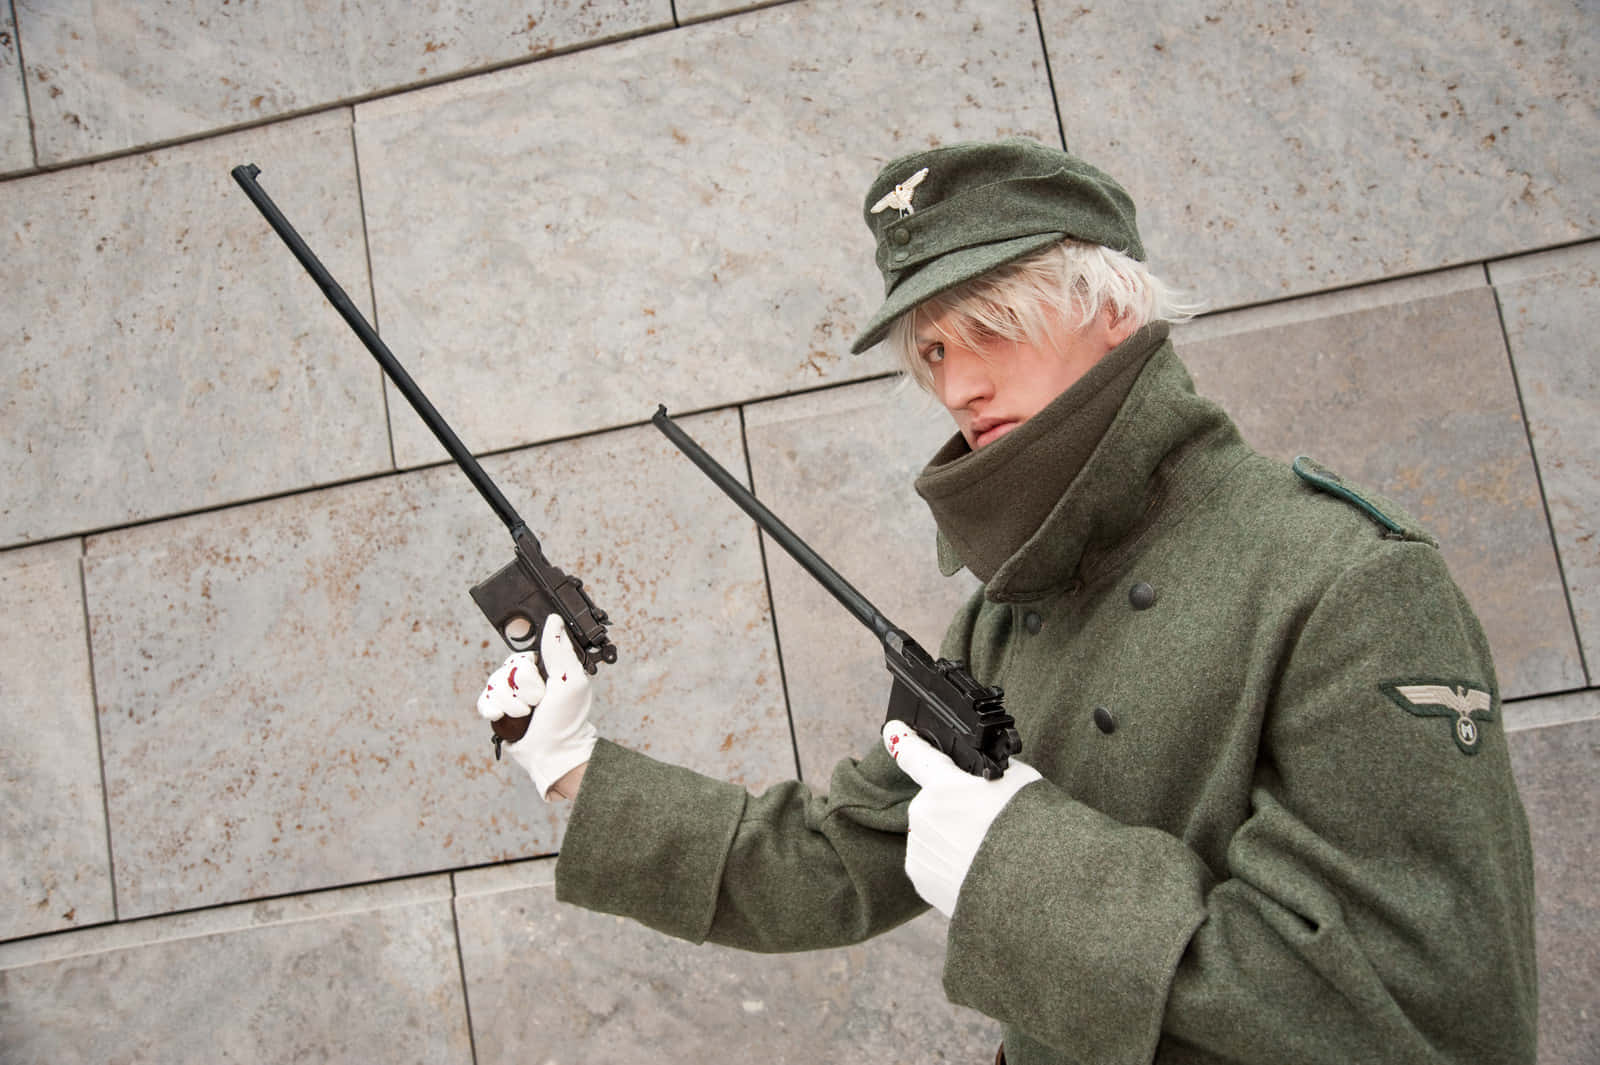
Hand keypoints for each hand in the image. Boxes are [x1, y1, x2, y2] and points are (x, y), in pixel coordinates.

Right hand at [477, 615, 596, 800]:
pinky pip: (483, 700)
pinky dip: (493, 710)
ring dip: (512, 704)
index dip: (527, 670)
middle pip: (506, 669)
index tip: (540, 684)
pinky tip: (503, 717)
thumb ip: (560, 650)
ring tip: (526, 714)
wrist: (552, 752)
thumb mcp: (570, 680)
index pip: (522, 654)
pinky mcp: (496, 709)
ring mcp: (509, 693)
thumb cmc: (567, 718)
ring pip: (494, 684)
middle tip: (539, 702)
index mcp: (542, 667)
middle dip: (524, 690)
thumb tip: (554, 620)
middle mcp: (523, 677)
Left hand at [884, 721, 1041, 917]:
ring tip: (986, 853)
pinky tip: (974, 870)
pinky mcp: (921, 877)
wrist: (1033, 889)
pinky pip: (931, 861)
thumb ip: (990, 773)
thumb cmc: (1032, 830)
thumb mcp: (1019, 782)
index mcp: (946, 784)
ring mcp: (919, 846)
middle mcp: (924, 812)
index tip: (893, 729)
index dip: (904, 738)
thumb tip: (982, 776)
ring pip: (932, 833)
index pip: (915, 753)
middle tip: (987, 826)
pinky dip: (948, 863)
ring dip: (951, 838)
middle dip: (954, 810)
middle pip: (935, 802)